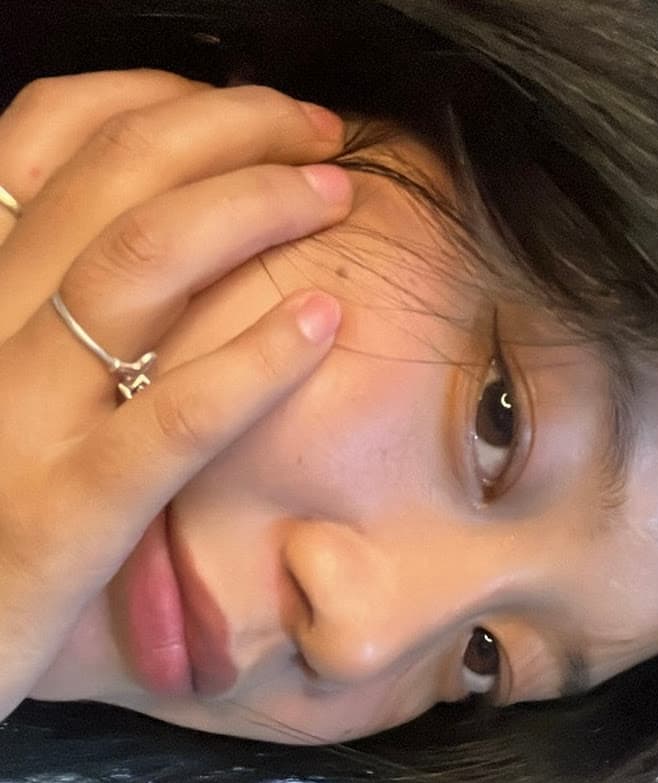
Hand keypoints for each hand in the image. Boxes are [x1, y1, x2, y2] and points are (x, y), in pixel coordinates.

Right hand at [0, 70, 352, 720]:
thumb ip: (43, 291)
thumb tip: (140, 219)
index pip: (49, 139)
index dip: (160, 101)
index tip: (253, 112)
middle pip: (116, 183)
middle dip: (233, 133)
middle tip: (318, 136)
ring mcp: (23, 421)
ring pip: (139, 267)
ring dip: (253, 209)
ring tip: (333, 195)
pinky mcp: (68, 513)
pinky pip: (174, 419)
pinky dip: (254, 360)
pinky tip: (322, 319)